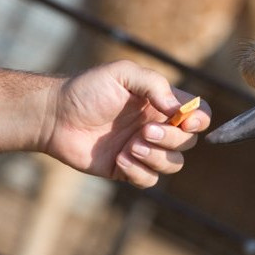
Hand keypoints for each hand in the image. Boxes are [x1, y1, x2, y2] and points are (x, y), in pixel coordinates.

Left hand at [44, 60, 210, 186]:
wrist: (55, 116)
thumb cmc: (87, 90)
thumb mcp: (123, 73)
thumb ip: (156, 85)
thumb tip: (179, 110)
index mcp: (161, 103)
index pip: (198, 114)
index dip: (200, 120)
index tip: (185, 121)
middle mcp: (157, 126)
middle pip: (188, 142)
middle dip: (170, 139)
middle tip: (144, 131)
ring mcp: (143, 149)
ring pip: (173, 164)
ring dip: (156, 158)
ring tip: (130, 147)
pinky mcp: (127, 169)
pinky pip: (149, 180)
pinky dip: (138, 172)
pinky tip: (118, 159)